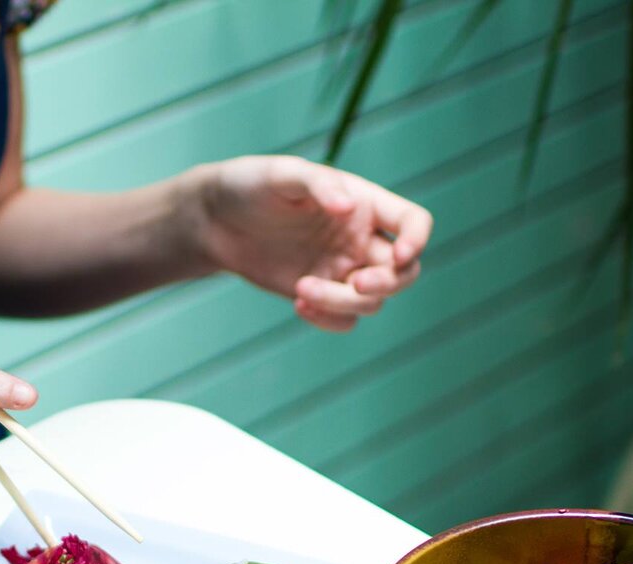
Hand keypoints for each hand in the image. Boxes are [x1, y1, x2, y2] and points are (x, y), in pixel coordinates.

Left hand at [188, 155, 431, 331]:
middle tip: (355, 284)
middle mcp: (361, 239)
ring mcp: (342, 270)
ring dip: (342, 303)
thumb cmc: (251, 185)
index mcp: (365, 203)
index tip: (400, 255)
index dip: (417, 240)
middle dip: (387, 283)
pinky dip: (329, 320)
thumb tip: (348, 207)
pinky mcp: (321, 295)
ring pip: (372, 302)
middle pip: (403, 272)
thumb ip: (318, 185)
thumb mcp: (282, 174)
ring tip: (300, 290)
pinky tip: (297, 305)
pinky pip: (345, 320)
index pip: (413, 222)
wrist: (216, 220)